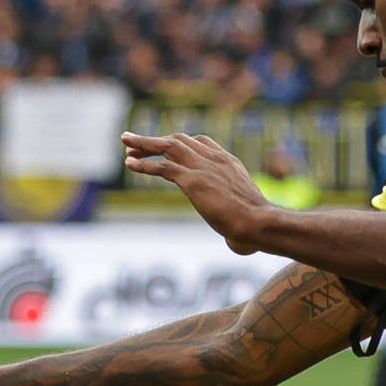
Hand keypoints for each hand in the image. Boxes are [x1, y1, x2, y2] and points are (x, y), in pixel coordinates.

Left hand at [122, 132, 276, 253]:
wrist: (260, 222)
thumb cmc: (257, 226)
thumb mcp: (246, 215)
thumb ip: (237, 224)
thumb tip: (238, 245)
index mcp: (228, 161)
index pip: (201, 141)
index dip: (180, 142)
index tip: (164, 147)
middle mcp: (214, 159)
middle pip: (180, 140)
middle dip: (156, 140)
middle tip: (135, 143)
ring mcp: (203, 167)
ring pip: (168, 146)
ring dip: (145, 143)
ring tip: (125, 143)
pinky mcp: (193, 180)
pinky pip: (163, 166)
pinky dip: (144, 164)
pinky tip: (130, 163)